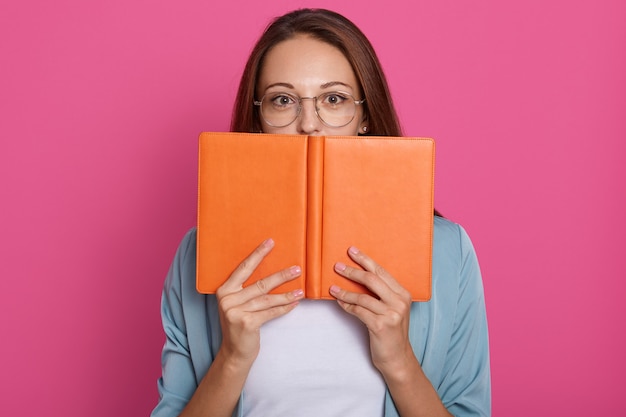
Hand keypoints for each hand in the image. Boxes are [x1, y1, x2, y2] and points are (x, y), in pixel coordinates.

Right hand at [215, 238, 303, 366]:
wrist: (235, 352)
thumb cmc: (240, 324)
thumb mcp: (238, 304)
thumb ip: (247, 290)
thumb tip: (273, 271)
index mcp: (224, 290)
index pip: (244, 268)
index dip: (258, 254)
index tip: (271, 242)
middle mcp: (227, 299)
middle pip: (260, 283)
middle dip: (281, 276)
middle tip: (297, 268)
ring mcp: (235, 312)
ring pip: (267, 298)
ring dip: (287, 294)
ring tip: (301, 289)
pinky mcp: (246, 323)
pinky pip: (271, 312)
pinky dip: (284, 308)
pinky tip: (295, 303)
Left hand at [329, 246, 413, 376]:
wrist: (397, 358)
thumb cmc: (390, 332)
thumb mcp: (391, 309)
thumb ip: (381, 294)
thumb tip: (358, 276)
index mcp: (403, 294)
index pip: (381, 272)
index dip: (365, 260)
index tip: (351, 251)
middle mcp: (400, 302)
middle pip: (372, 280)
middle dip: (352, 271)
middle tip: (337, 266)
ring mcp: (391, 314)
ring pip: (362, 297)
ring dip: (345, 292)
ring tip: (332, 288)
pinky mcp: (381, 326)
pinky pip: (358, 311)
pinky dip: (346, 306)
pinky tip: (339, 302)